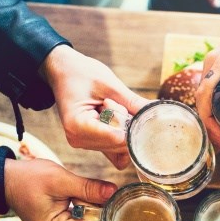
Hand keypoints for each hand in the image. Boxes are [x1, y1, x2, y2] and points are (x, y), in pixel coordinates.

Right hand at [3, 158, 115, 220]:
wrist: (8, 181)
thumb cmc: (28, 179)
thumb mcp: (60, 179)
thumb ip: (88, 188)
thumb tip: (113, 192)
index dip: (103, 212)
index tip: (98, 194)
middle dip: (97, 212)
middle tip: (84, 192)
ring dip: (90, 212)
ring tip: (75, 196)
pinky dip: (84, 214)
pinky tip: (74, 201)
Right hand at [40, 46, 148, 168]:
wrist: (63, 71)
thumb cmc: (80, 73)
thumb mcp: (109, 84)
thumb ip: (132, 102)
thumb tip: (156, 114)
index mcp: (78, 126)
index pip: (117, 139)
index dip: (131, 127)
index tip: (129, 108)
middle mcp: (78, 140)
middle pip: (119, 146)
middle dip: (127, 127)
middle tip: (115, 103)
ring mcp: (83, 143)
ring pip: (118, 149)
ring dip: (123, 130)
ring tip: (108, 108)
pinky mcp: (89, 143)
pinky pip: (114, 150)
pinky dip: (120, 136)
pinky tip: (113, 118)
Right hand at [196, 7, 219, 148]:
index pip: (204, 97)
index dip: (210, 121)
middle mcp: (211, 62)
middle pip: (201, 99)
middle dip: (211, 123)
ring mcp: (211, 61)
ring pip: (203, 94)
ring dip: (211, 114)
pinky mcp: (214, 62)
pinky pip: (207, 86)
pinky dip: (213, 103)